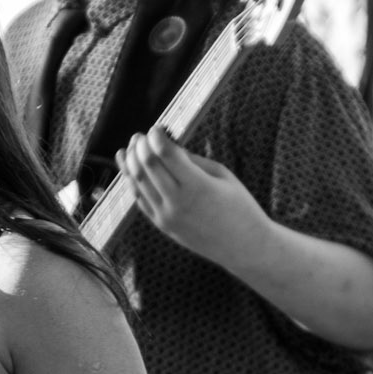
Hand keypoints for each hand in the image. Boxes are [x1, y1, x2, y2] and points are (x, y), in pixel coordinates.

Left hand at [116, 126, 267, 272]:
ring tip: (129, 149)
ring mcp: (166, 217)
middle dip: (140, 147)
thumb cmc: (239, 206)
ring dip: (131, 164)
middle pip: (147, 167)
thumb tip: (169, 146)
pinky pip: (141, 201)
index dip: (156, 137)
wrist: (243, 246)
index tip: (156, 127)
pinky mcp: (162, 226)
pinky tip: (130, 171)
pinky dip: (133, 183)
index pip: (165, 155)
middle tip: (139, 135)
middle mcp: (177, 202)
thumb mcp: (221, 176)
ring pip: (138, 185)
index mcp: (196, 186)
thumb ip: (193, 161)